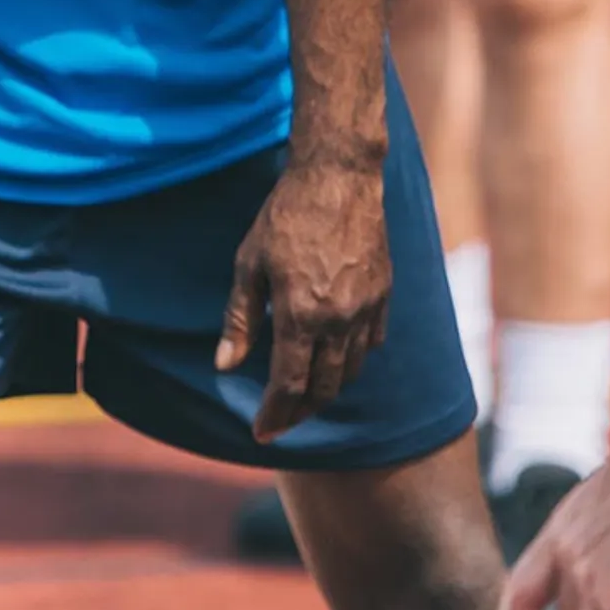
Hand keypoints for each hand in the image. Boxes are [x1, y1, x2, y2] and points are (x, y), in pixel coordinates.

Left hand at [217, 151, 389, 438]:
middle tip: (282, 422)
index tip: (261, 432)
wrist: (338, 176)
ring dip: (327, 390)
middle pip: (323, 388)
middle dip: (300, 413)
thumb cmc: (285, 216)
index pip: (289, 386)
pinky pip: (372, 344)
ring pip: (351, 372)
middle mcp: (338, 321)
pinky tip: (338, 359)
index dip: (274, 415)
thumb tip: (224, 365)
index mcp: (300, 315)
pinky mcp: (384, 295)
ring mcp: (367, 310)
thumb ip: (240, 318)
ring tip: (306, 395)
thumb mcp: (249, 264)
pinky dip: (354, 360)